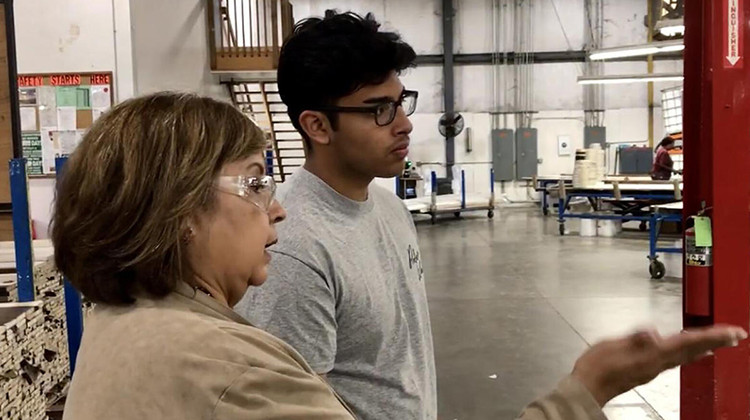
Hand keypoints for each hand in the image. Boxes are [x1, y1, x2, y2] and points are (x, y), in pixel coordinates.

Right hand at [571, 325, 746, 406]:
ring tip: (722, 342)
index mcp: (651, 356)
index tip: (732, 332)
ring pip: (687, 355)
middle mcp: (657, 364)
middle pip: (693, 350)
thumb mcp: (611, 347)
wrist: (588, 387)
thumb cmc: (596, 368)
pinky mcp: (647, 369)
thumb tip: (652, 332)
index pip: (687, 343)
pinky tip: (693, 353)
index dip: (711, 337)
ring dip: (706, 347)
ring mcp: (653, 368)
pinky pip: (677, 359)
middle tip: (738, 335)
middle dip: (716, 342)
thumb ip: (633, 339)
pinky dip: (690, 353)